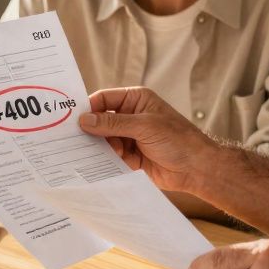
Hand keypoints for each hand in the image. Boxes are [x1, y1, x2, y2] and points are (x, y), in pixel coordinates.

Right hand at [78, 87, 214, 194]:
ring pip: (104, 141)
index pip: (104, 100)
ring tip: (89, 155)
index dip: (88, 108)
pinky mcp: (131, 157)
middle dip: (90, 131)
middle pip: (101, 121)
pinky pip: (111, 157)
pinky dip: (106, 161)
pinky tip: (100, 166)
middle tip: (73, 140)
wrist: (197, 169)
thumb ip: (113, 124)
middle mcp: (131, 117)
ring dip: (99, 148)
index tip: (72, 120)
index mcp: (136, 100)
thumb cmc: (178, 140)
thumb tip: (85, 120)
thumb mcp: (144, 126)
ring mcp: (130, 137)